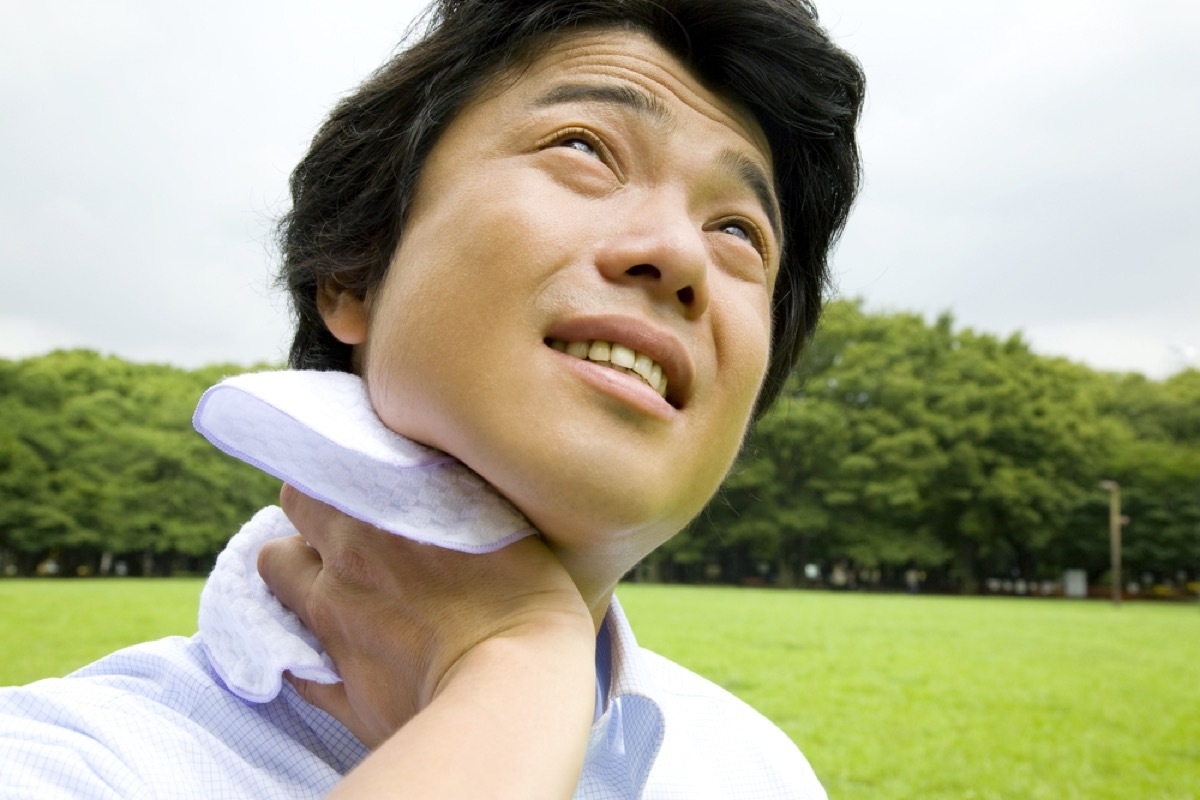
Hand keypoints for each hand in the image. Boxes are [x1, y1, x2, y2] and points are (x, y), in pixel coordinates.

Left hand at [257, 484, 595, 749]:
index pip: (310, 480)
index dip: (330, 489)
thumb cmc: (526, 594)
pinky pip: (298, 667)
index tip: (358, 498)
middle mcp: (340, 569)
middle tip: (350, 546)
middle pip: (282, 533)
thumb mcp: (496, 515)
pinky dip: (312, 657)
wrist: (516, 687)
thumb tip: (430, 470)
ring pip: (277, 592)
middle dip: (307, 536)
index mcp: (371, 517)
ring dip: (301, 586)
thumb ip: (446, 491)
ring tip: (342, 596)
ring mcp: (331, 633)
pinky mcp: (340, 691)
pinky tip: (349, 655)